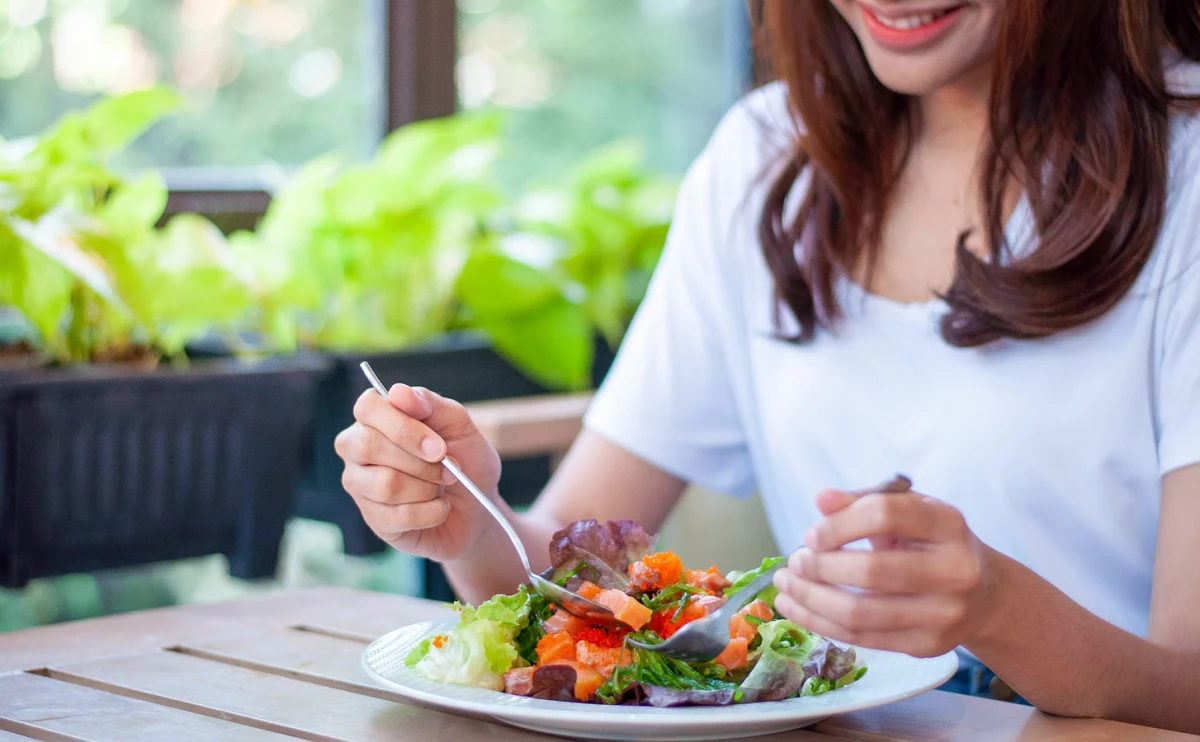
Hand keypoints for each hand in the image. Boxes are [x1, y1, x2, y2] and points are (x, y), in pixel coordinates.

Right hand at [334, 384, 501, 561]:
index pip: (367, 407)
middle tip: (450, 468)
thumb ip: (430, 403)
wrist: (478, 507)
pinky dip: (431, 512)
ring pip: (385, 484)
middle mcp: (358, 449)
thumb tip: (398, 393)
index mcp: (376, 418)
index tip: (438, 446)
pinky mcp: (374, 519)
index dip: (403, 427)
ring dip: (428, 487)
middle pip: (368, 446)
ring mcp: (361, 486)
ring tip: (444, 486)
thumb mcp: (458, 424)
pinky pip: (397, 516)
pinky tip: (439, 508)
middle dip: (419, 462)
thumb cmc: (465, 459)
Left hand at [772, 488, 996, 657]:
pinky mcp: (927, 645)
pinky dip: (821, 623)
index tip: (811, 535)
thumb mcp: (907, 511)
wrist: (983, 595)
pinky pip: (862, 638)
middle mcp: (954, 570)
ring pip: (861, 613)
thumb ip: (864, 500)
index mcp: (948, 524)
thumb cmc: (931, 544)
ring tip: (786, 586)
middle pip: (872, 570)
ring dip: (811, 600)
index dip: (839, 524)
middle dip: (821, 567)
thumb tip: (822, 499)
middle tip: (795, 562)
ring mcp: (944, 614)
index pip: (885, 515)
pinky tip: (798, 608)